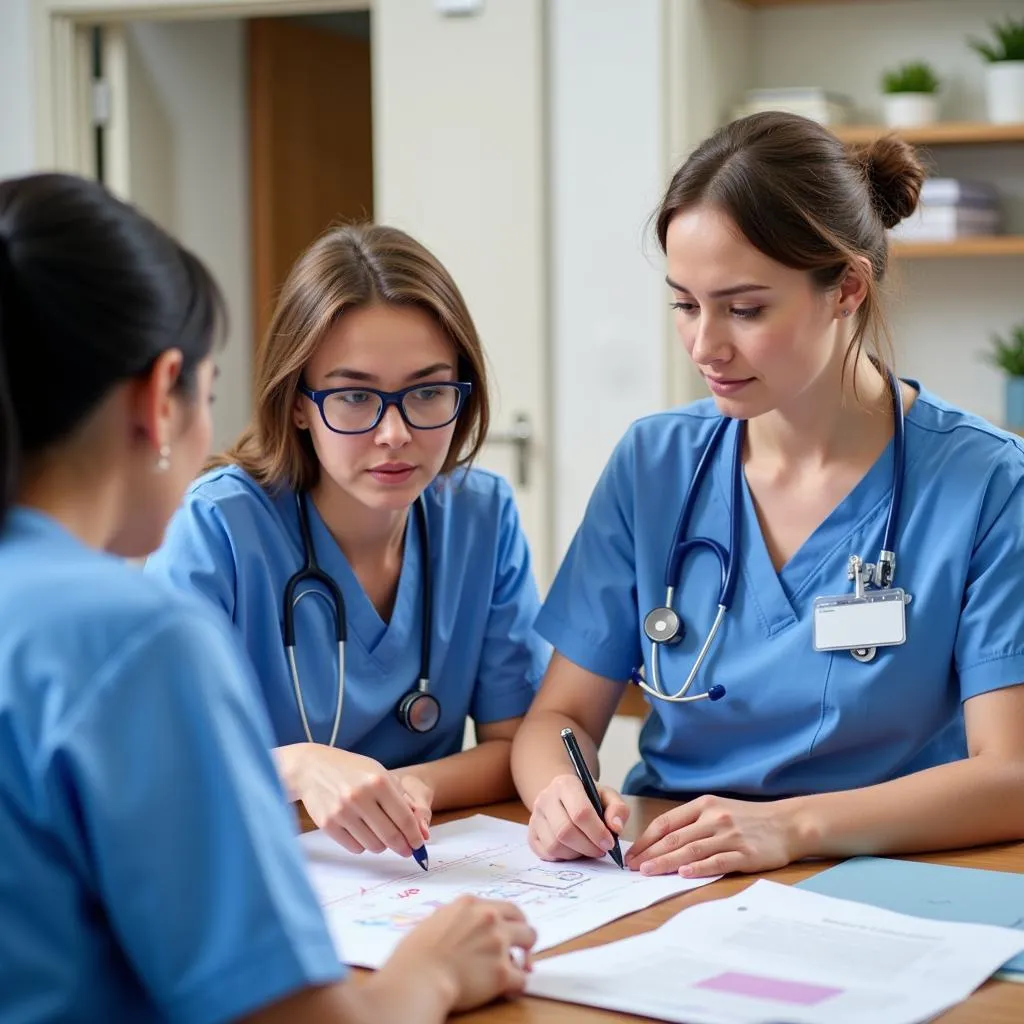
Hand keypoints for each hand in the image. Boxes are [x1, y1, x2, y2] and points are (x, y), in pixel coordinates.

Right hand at [295, 745, 427, 857]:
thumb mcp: (380, 773)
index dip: (414, 835)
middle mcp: (361, 796)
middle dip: (403, 847)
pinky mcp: (328, 824)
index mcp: (378, 781)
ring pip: (373, 845)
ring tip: (379, 834)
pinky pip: (355, 847)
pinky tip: (361, 831)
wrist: (313, 768)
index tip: (419, 844)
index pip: (404, 817)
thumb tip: (420, 830)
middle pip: (390, 835)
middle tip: (407, 850)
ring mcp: (342, 811)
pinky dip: (362, 844)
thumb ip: (402, 799)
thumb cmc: (352, 770)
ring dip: (381, 845)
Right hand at [386, 896, 536, 1011]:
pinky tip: (507, 989)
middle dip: (524, 936)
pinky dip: (516, 985)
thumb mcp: (434, 922)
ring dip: (523, 958)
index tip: (511, 930)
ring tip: (517, 968)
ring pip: (529, 944)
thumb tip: (461, 929)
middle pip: (523, 922)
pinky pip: (522, 979)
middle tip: (521, 949)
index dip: (511, 921)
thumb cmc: (416, 954)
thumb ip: (455, 920)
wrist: (419, 977)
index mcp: (471, 905)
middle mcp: (489, 918)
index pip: (505, 907)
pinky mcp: (503, 972)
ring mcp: (498, 943)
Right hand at [527, 773, 628, 860]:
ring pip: (554, 845)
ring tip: (587, 848)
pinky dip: (563, 857)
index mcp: (565, 784)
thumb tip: (616, 827)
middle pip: (565, 831)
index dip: (597, 832)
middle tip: (601, 850)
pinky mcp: (531, 834)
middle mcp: (545, 798)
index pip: (580, 812)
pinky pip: (546, 854)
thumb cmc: (588, 798)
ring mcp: (535, 816)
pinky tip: (573, 849)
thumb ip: (618, 809)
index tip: (609, 843)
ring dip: (576, 854)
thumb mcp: (607, 796)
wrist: (563, 797)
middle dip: (587, 846)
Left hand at [624, 795, 801, 876]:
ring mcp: (729, 836)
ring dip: (666, 862)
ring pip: (691, 850)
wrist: (788, 823)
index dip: (646, 839)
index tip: (632, 854)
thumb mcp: (718, 809)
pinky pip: (717, 861)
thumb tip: (660, 841)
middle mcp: (714, 818)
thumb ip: (692, 822)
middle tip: (632, 867)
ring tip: (648, 872)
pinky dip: (699, 868)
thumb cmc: (748, 819)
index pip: (666, 822)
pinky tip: (683, 874)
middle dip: (650, 853)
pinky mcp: (745, 853)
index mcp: (703, 805)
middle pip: (675, 838)